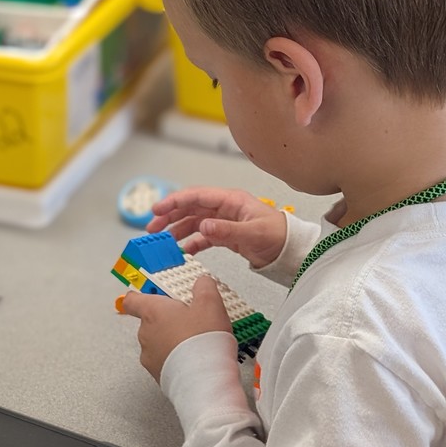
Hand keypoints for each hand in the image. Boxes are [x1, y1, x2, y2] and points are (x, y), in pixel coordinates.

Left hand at [119, 275, 234, 382]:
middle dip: (169, 319)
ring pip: (158, 342)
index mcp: (153, 312)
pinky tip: (195, 357)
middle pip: (151, 321)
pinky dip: (177, 358)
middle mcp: (146, 334)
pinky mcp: (158, 374)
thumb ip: (204, 287)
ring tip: (196, 340)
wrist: (204, 380)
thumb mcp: (210, 303)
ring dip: (173, 340)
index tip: (152, 292)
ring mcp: (150, 356)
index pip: (133, 299)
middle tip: (190, 317)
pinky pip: (165, 361)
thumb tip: (202, 282)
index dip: (142, 294)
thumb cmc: (202, 342)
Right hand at [147, 187, 287, 268]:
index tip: (158, 209)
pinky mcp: (227, 235)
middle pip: (191, 208)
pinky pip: (204, 236)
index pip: (197, 196)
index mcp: (231, 200)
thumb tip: (203, 226)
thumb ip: (227, 230)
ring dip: (178, 229)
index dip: (175, 201)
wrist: (292, 250)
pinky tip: (184, 250)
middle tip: (153, 227)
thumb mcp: (253, 233)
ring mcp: (225, 221)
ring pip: (194, 222)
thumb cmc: (279, 236)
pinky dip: (192, 242)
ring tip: (163, 240)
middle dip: (170, 215)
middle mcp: (225, 208)